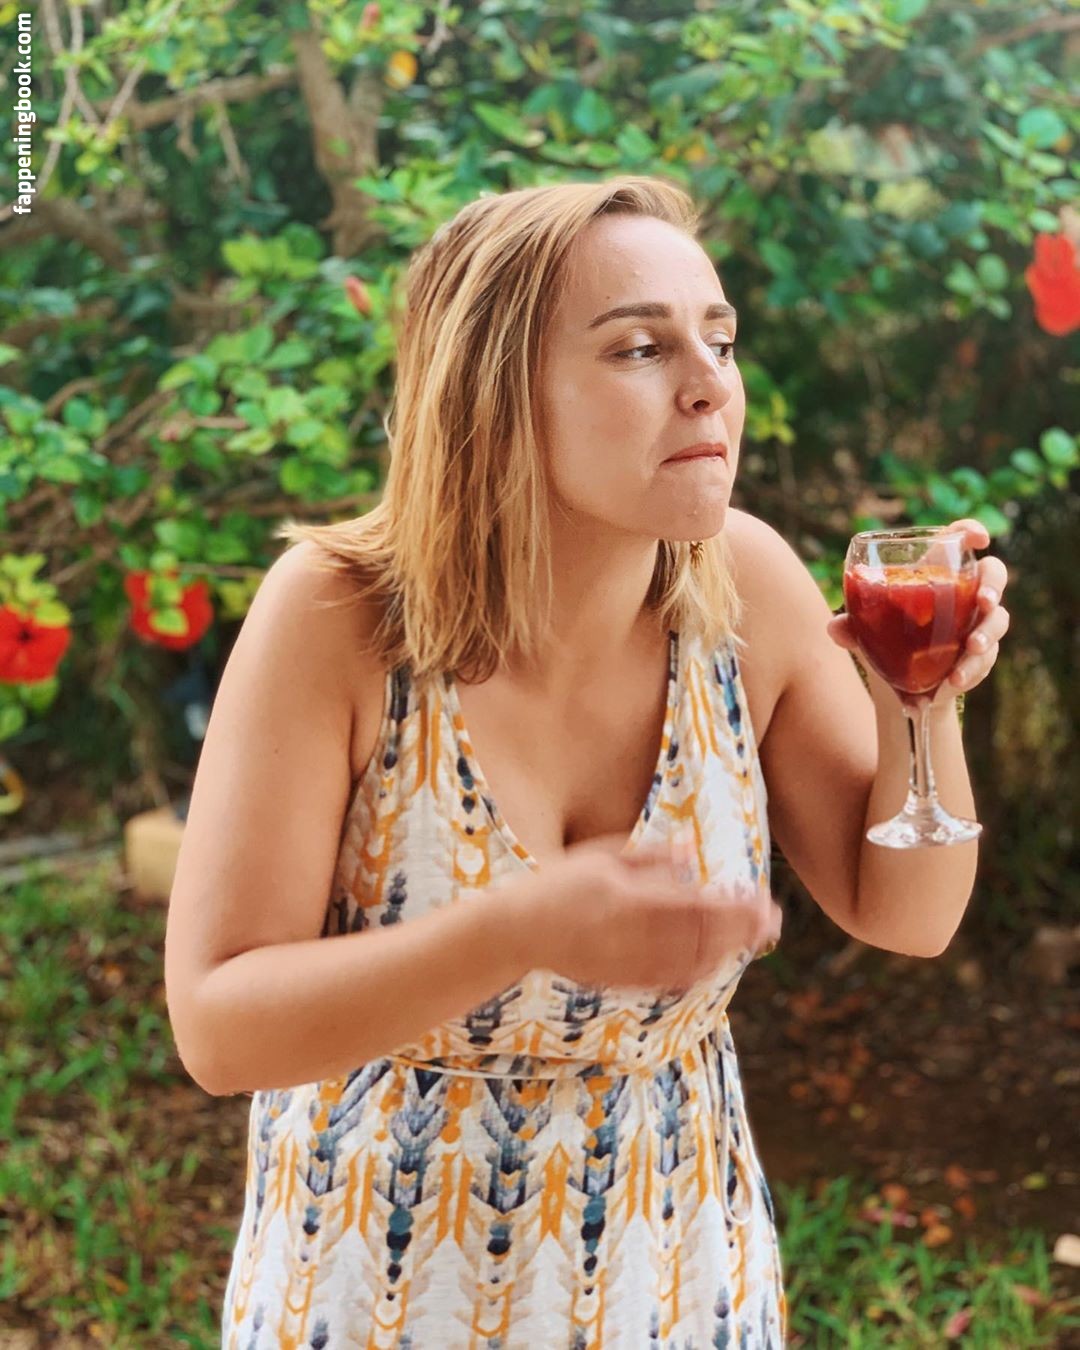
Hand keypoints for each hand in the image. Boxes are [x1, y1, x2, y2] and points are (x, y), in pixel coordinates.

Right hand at [522, 830, 781, 993]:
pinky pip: (675, 979)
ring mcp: (632, 963)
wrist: (520, 932)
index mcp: (632, 900)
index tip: (762, 898)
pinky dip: (703, 968)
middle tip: (773, 920)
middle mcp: (636, 936)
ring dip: (730, 950)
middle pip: (706, 938)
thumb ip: (651, 856)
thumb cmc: (561, 884)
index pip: (700, 907)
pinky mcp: (626, 980)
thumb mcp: (603, 856)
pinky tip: (717, 957)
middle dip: (745, 930)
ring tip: (752, 935)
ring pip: (695, 962)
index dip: (737, 907)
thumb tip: (692, 851)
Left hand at [827, 518, 1010, 714]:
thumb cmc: (886, 637)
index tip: (979, 538)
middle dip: (993, 586)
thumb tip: (834, 627)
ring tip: (959, 666)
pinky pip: (985, 661)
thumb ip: (853, 626)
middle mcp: (965, 592)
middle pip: (993, 574)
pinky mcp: (983, 653)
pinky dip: (965, 677)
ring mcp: (977, 622)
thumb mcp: (867, 631)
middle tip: (984, 603)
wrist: (901, 683)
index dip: (971, 531)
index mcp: (935, 570)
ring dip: (984, 640)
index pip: (960, 539)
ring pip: (997, 621)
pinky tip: (942, 691)